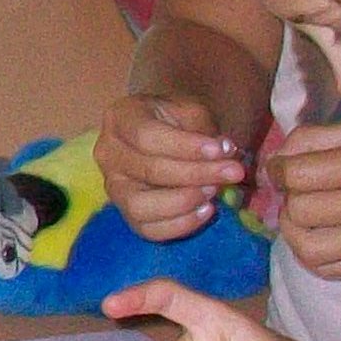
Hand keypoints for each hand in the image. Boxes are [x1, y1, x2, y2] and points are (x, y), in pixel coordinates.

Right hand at [95, 93, 247, 237]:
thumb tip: (223, 152)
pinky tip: (206, 210)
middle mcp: (108, 154)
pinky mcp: (125, 213)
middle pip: (149, 170)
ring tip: (214, 192)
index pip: (147, 136)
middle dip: (196, 174)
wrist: (166, 134)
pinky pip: (148, 229)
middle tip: (233, 172)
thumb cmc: (178, 120)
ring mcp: (113, 187)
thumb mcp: (191, 111)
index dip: (186, 146)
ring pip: (141, 206)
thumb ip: (204, 130)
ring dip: (183, 202)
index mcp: (120, 117)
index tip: (223, 149)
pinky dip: (180, 224)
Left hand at [269, 120, 340, 278]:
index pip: (297, 175)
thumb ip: (322, 137)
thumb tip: (279, 157)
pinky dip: (310, 253)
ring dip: (293, 229)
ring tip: (305, 213)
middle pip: (298, 210)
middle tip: (300, 187)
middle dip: (289, 196)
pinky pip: (324, 269)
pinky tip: (319, 234)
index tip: (284, 166)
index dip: (280, 169)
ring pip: (304, 246)